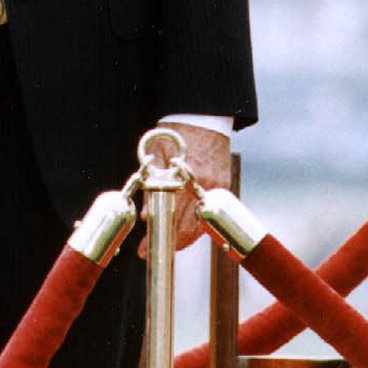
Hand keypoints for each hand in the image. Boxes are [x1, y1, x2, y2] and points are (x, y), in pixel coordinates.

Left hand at [139, 122, 231, 254]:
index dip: (158, 235)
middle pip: (189, 228)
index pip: (174, 217)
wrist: (206, 116)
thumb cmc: (180, 133)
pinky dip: (196, 224)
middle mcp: (208, 186)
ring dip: (183, 238)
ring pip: (201, 224)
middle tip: (147, 251)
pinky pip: (209, 212)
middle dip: (168, 242)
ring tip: (165, 245)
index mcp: (190, 178)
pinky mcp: (223, 185)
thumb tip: (147, 215)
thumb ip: (154, 185)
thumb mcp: (158, 155)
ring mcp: (219, 187)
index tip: (143, 248)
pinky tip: (183, 231)